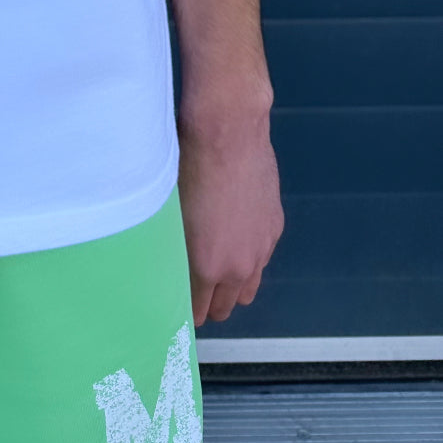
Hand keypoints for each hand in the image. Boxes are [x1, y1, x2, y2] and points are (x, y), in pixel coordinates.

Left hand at [177, 102, 283, 325]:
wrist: (227, 132)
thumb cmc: (186, 166)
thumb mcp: (170, 213)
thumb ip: (174, 249)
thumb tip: (168, 264)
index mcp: (208, 265)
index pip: (197, 310)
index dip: (184, 310)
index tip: (173, 304)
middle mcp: (239, 265)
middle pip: (225, 306)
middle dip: (208, 302)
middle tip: (191, 288)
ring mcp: (262, 247)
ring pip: (248, 287)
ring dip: (231, 285)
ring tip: (213, 268)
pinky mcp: (274, 227)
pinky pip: (261, 258)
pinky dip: (247, 257)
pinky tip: (232, 236)